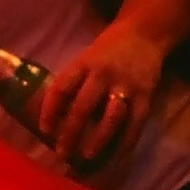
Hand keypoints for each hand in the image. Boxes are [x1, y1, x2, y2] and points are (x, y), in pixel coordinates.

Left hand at [36, 22, 166, 168]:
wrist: (144, 34)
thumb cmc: (107, 51)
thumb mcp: (85, 59)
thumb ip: (73, 83)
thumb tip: (56, 117)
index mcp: (83, 64)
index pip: (61, 88)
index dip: (50, 110)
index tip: (44, 130)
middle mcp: (103, 74)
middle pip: (83, 106)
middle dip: (71, 132)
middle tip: (62, 152)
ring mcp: (126, 85)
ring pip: (111, 117)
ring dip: (98, 139)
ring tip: (87, 156)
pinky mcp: (145, 95)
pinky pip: (136, 123)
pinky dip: (126, 141)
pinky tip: (117, 156)